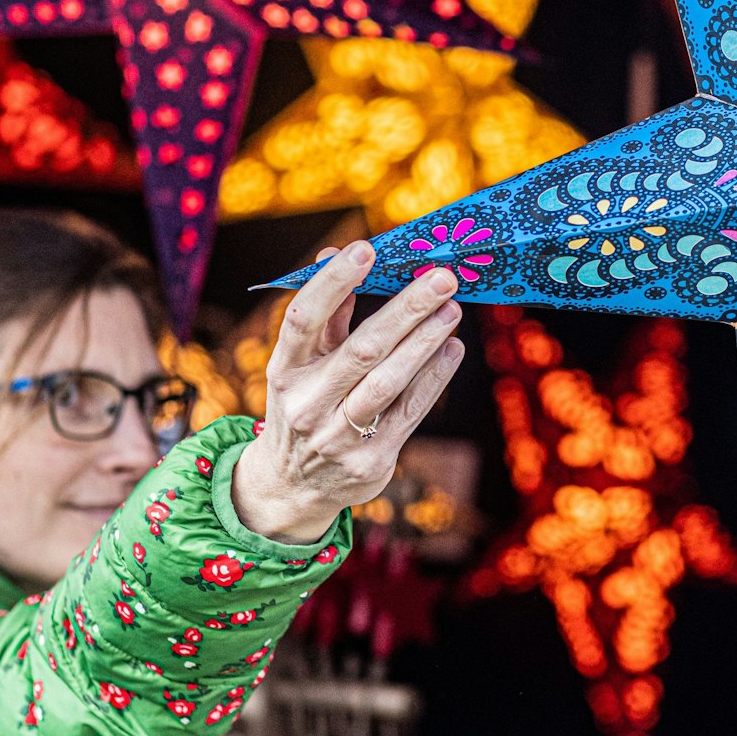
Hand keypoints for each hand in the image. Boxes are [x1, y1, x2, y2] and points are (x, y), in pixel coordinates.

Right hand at [230, 242, 464, 542]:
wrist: (292, 487)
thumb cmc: (304, 405)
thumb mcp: (300, 365)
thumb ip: (325, 316)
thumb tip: (337, 253)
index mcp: (283, 370)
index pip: (303, 319)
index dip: (332, 282)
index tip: (366, 248)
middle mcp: (307, 404)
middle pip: (361, 349)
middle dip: (406, 309)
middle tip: (442, 277)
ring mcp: (337, 437)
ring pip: (388, 382)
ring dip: (425, 342)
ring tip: (453, 309)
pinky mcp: (370, 461)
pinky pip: (409, 413)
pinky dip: (434, 378)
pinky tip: (452, 347)